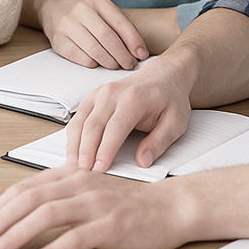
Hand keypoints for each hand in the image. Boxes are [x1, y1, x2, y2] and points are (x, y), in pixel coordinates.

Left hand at [0, 164, 189, 248]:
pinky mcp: (111, 226)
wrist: (169, 207)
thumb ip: (39, 191)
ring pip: (47, 215)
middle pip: (30, 199)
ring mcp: (96, 204)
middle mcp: (79, 184)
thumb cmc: (123, 202)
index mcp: (69, 175)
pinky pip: (75, 238)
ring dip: (18, 234)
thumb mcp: (77, 191)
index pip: (24, 188)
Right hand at [35, 0, 148, 69]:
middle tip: (130, 65)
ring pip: (93, 49)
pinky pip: (78, 56)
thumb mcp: (103, 10)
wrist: (52, 4)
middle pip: (107, 38)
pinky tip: (97, 63)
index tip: (141, 55)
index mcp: (98, 2)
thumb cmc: (85, 12)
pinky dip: (91, 63)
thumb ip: (121, 27)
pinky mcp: (57, 39)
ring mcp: (66, 24)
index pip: (120, 23)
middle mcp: (81, 10)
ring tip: (116, 66)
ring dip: (108, 62)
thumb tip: (139, 53)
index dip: (134, 41)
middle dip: (122, 55)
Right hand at [67, 54, 194, 172]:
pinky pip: (77, 118)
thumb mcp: (175, 122)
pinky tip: (73, 151)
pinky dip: (72, 136)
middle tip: (83, 173)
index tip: (100, 169)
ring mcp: (99, 94)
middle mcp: (113, 93)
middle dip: (86, 152)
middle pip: (93, 126)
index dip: (105, 150)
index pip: (115, 128)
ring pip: (80, 122)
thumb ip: (159, 143)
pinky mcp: (92, 97)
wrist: (163, 76)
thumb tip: (143, 161)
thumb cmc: (169, 99)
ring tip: (74, 166)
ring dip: (75, 145)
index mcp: (134, 99)